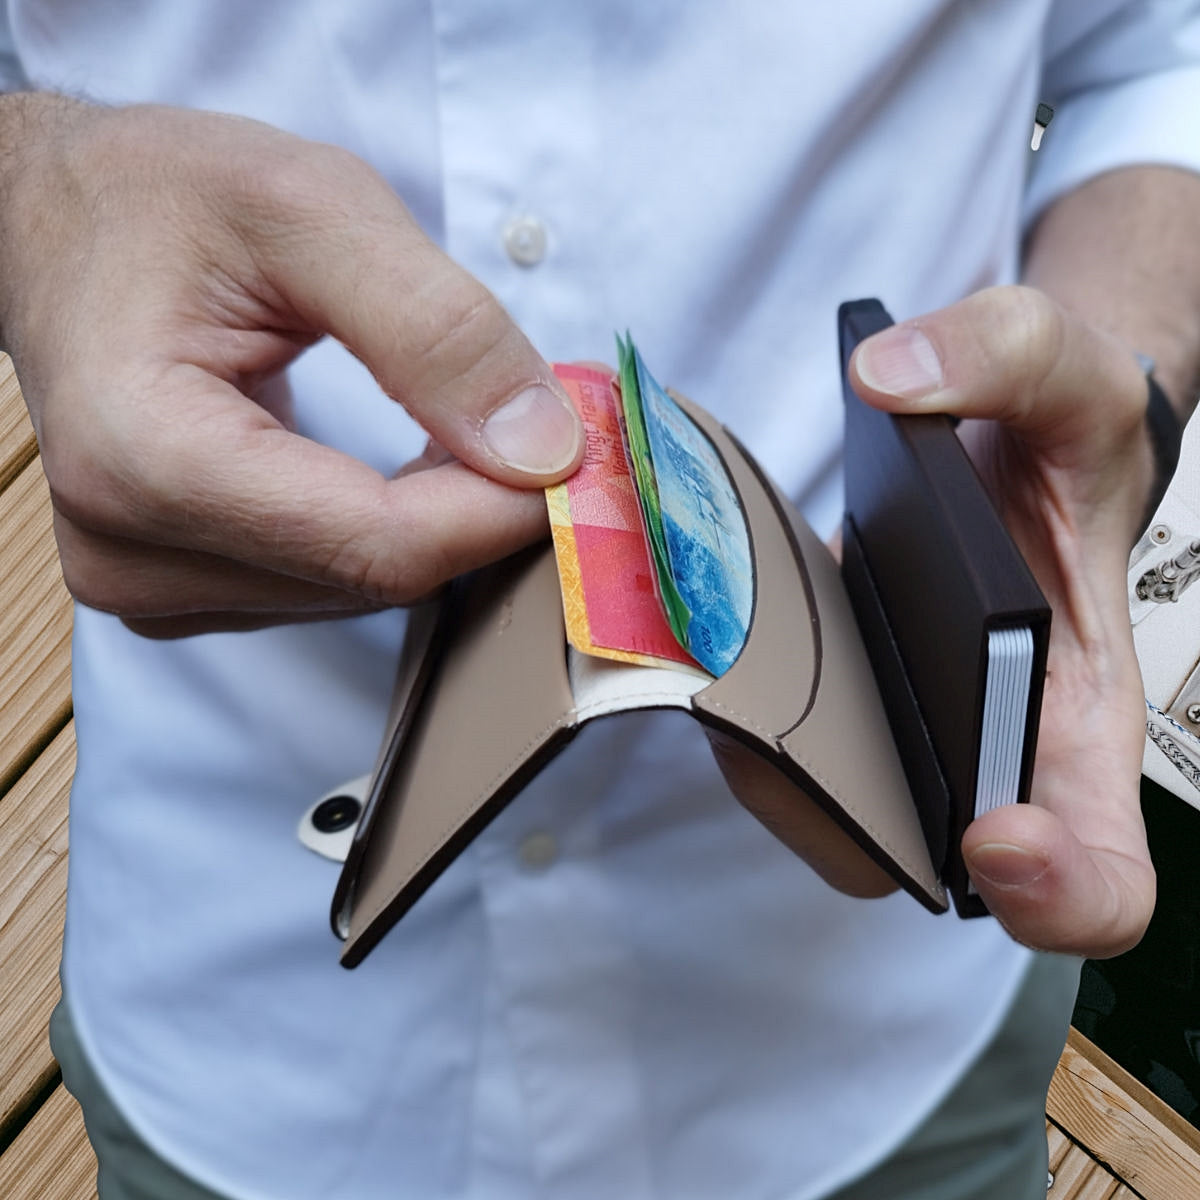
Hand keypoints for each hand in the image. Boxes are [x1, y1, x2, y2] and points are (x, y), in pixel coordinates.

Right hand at [0, 96, 582, 635]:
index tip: (576, 450)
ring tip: (444, 423)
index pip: (378, 545)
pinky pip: (331, 587)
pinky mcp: (182, 592)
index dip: (500, 508)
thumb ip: (435, 326)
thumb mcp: (310, 208)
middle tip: (530, 418)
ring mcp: (150, 587)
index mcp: (146, 457)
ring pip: (364, 591)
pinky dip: (390, 532)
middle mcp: (134, 553)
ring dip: (437, 519)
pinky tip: (394, 467)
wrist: (61, 229)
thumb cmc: (163, 200)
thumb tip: (543, 448)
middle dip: (477, 506)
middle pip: (378, 576)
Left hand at [716, 286, 1155, 958]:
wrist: (1005, 439)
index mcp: (1078, 711)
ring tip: (731, 668)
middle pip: (919, 863)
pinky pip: (775, 741)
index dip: (1061, 894)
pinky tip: (708, 636)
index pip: (1105, 874)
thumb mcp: (1072, 375)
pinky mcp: (835, 693)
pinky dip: (735, 710)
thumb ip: (1009, 352)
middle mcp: (987, 748)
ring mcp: (902, 729)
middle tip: (792, 728)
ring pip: (824, 810)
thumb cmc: (1060, 440)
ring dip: (765, 763)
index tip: (997, 832)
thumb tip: (890, 381)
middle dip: (843, 819)